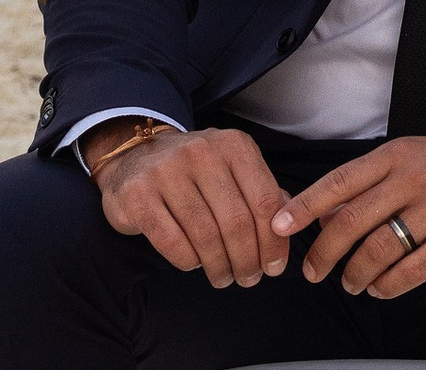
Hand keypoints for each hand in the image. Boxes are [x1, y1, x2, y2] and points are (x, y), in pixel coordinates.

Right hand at [89, 125, 290, 288]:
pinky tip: (194, 264)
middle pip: (237, 222)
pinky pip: (172, 242)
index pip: (265, 201)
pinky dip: (188, 261)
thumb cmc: (196, 172)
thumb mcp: (233, 169)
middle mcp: (202, 152)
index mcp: (234, 146)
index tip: (275, 267)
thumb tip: (289, 227)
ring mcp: (166, 172)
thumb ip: (261, 192)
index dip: (274, 241)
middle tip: (249, 279)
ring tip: (224, 278)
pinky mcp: (137, 195)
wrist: (136, 158)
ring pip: (206, 235)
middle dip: (247, 260)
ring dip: (219, 266)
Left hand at [273, 133, 425, 297]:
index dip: (305, 205)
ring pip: (378, 251)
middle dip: (324, 253)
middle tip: (313, 272)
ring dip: (356, 275)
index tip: (279, 225)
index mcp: (399, 155)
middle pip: (353, 222)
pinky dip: (387, 286)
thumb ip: (373, 182)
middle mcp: (415, 180)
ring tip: (351, 283)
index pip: (341, 181)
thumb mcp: (415, 157)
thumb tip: (325, 213)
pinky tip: (381, 288)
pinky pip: (409, 273)